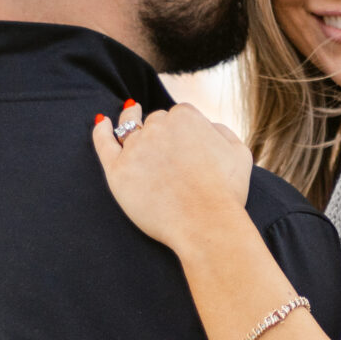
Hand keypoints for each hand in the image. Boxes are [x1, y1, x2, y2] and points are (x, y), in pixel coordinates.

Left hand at [91, 103, 254, 256]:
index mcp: (185, 116)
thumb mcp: (239, 153)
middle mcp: (157, 126)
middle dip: (160, 136)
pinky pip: (104, 144)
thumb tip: (207, 127)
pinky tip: (101, 124)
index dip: (182, 133)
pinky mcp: (118, 171)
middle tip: (169, 159)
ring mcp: (135, 148)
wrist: (206, 224)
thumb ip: (221, 131)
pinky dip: (101, 131)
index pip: (177, 116)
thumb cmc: (226, 193)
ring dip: (132, 131)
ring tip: (131, 128)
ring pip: (131, 133)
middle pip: (153, 123)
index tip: (186, 149)